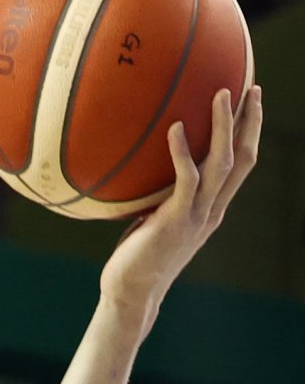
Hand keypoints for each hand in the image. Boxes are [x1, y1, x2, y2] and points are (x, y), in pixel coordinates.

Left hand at [100, 86, 261, 327]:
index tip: (252, 103)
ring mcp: (196, 216)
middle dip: (250, 123)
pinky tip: (175, 128)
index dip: (250, 134)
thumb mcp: (159, 220)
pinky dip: (182, 152)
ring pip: (222, 164)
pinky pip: (185, 180)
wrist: (131, 295)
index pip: (241, 166)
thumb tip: (148, 168)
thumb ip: (166, 196)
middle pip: (243, 159)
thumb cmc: (138, 258)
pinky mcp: (175, 221)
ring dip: (224, 127)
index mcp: (211, 210)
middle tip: (251, 88)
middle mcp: (211, 211)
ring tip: (221, 94)